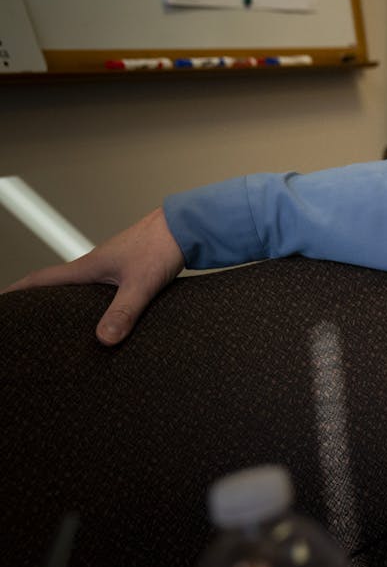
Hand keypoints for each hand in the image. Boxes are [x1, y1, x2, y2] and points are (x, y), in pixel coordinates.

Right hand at [5, 207, 184, 344]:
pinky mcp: (129, 270)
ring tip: (57, 327)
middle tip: (21, 322)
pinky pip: (101, 289)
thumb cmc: (163, 246)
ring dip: (67, 303)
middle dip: (37, 302)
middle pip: (56, 286)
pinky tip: (102, 317)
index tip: (1, 302)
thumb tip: (103, 339)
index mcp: (88, 267)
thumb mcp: (141, 283)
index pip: (41, 279)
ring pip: (80, 289)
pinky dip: (93, 303)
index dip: (17, 291)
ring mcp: (112, 267)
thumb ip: (124, 311)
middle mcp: (95, 266)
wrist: (189, 226)